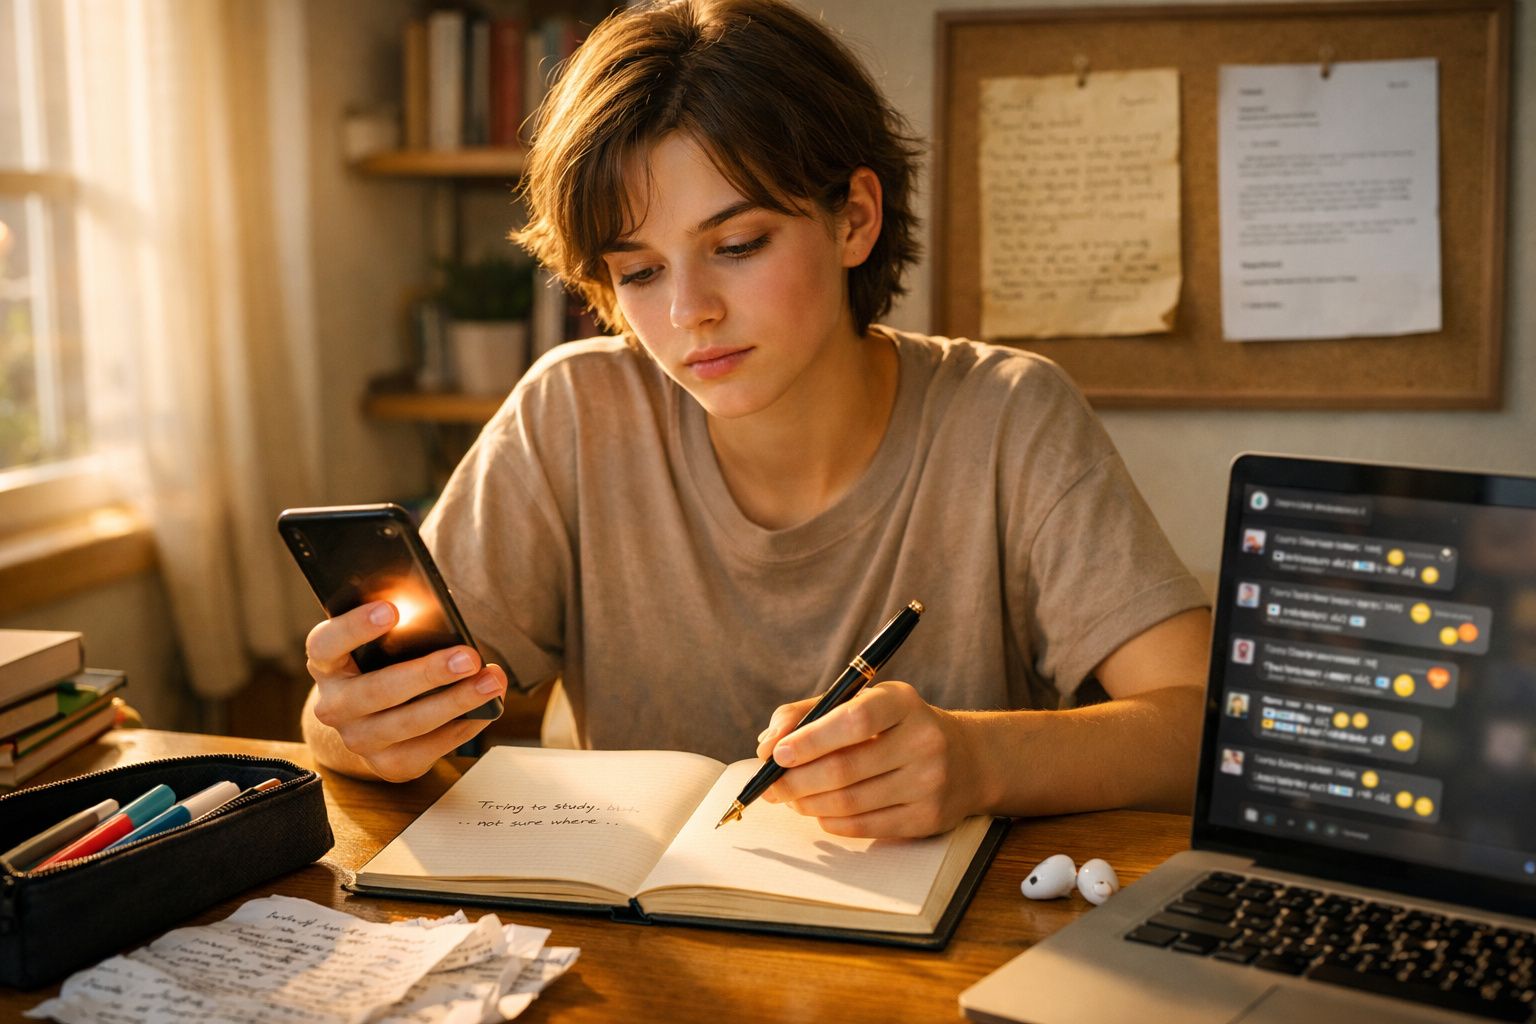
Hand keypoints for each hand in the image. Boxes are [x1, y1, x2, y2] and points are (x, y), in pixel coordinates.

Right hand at [305, 601, 506, 781]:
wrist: (371, 718)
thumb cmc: (384, 663)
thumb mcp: (382, 641)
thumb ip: (402, 627)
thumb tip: (442, 619)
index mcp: (326, 663)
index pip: (326, 644)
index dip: (355, 627)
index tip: (391, 609)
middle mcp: (333, 705)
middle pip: (377, 691)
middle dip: (428, 674)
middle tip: (468, 657)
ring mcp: (357, 739)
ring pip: (407, 724)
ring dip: (455, 702)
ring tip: (490, 682)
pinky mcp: (387, 765)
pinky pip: (427, 749)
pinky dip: (461, 728)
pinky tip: (485, 711)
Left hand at [752, 681, 989, 838]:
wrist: (967, 760)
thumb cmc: (896, 727)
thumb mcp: (862, 702)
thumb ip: (810, 713)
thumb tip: (768, 743)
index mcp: (903, 702)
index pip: (854, 719)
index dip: (810, 738)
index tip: (776, 753)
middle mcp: (923, 740)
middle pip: (845, 768)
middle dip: (796, 780)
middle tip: (769, 785)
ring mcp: (929, 782)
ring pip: (850, 802)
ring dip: (808, 804)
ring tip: (790, 798)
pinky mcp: (928, 818)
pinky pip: (865, 827)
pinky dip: (831, 821)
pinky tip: (819, 812)